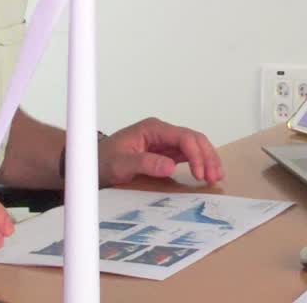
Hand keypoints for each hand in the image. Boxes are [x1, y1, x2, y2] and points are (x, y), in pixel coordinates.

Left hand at [97, 117, 223, 186]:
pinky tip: (207, 174)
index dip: (196, 154)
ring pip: (195, 146)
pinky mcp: (165, 153)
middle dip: (207, 156)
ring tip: (216, 177)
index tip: (199, 173)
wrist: (91, 166)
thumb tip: (170, 166)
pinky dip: (200, 163)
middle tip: (214, 177)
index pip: (183, 136)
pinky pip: (188, 155)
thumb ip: (144, 163)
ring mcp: (165, 142)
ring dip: (207, 159)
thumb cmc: (103, 162)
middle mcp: (162, 132)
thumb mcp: (120, 164)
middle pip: (194, 139)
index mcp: (152, 129)